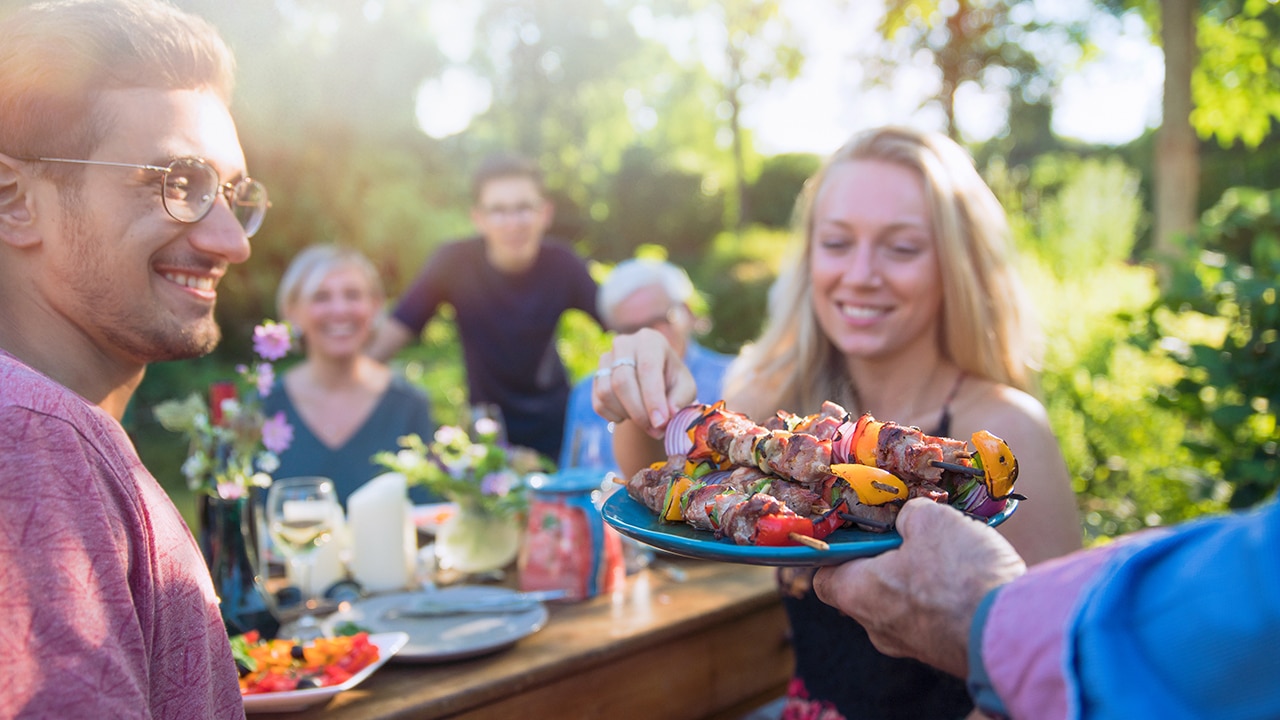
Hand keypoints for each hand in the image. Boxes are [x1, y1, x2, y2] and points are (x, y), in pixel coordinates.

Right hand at [591, 328, 695, 438]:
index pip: (647, 368)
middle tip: (655, 430)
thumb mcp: (685, 388)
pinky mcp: (595, 377)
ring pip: (606, 393)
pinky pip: (598, 403)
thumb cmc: (672, 383)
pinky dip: (614, 416)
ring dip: (627, 414)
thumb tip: (669, 413)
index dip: (652, 398)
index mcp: (650, 340)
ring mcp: (605, 359)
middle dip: (639, 412)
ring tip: (645, 418)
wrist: (653, 383)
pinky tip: (629, 414)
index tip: (660, 423)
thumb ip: (681, 399)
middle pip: (622, 381)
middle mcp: (624, 344)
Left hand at [812, 499, 1026, 676]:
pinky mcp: (943, 650)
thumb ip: (910, 514)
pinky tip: (965, 573)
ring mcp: (911, 644)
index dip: (837, 549)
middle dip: (884, 557)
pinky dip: (942, 595)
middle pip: (865, 587)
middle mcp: (876, 627)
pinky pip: (932, 615)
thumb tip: (910, 518)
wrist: (1015, 631)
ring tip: (945, 548)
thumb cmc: (960, 576)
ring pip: (902, 602)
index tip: (855, 528)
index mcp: (857, 595)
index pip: (825, 576)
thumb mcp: (931, 520)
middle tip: (909, 531)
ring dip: (918, 575)